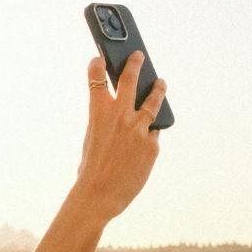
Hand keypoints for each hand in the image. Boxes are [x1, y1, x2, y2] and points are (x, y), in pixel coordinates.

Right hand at [73, 52, 164, 222]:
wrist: (99, 195)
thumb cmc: (90, 170)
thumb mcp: (92, 140)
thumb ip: (106, 124)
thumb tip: (127, 115)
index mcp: (98, 114)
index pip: (97, 80)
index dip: (96, 67)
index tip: (98, 59)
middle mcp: (120, 116)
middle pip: (131, 80)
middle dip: (135, 64)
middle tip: (139, 56)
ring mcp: (139, 128)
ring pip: (153, 101)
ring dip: (157, 89)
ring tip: (161, 83)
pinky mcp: (152, 144)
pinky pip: (153, 133)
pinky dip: (149, 134)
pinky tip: (146, 138)